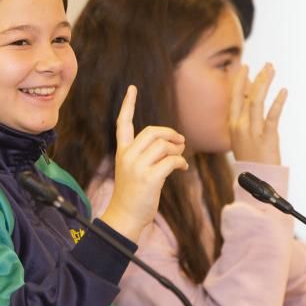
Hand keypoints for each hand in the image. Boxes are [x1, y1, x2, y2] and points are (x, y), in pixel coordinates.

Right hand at [99, 86, 187, 242]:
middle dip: (170, 134)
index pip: (123, 123)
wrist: (125, 217)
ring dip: (177, 149)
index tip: (132, 88)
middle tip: (180, 142)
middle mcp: (128, 156)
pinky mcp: (149, 178)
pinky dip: (181, 162)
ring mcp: (137, 167)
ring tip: (180, 157)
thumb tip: (176, 143)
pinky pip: (171, 160)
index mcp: (123, 152)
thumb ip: (148, 154)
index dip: (128, 105)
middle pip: (152, 132)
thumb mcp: (135, 170)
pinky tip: (182, 168)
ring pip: (163, 145)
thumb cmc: (134, 195)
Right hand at [230, 63, 286, 164]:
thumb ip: (245, 122)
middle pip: (246, 96)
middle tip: (264, 64)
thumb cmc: (251, 161)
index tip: (245, 68)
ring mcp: (252, 131)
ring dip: (265, 83)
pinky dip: (278, 102)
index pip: (234, 97)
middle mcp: (240, 126)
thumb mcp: (242, 139)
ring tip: (272, 70)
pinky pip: (272, 116)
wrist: (256, 181)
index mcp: (232, 125)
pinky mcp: (267, 137)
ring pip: (257, 101)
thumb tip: (251, 104)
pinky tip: (284, 90)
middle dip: (255, 78)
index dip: (239, 81)